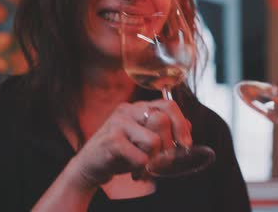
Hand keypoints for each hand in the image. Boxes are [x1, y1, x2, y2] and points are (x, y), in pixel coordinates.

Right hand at [70, 100, 191, 187]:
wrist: (88, 166)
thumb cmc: (120, 153)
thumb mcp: (143, 139)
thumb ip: (164, 130)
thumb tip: (188, 126)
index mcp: (138, 107)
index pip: (168, 105)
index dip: (181, 124)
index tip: (185, 144)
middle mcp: (128, 110)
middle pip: (162, 120)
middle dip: (167, 146)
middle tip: (159, 161)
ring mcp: (118, 122)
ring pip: (153, 141)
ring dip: (152, 160)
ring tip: (142, 167)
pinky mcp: (112, 139)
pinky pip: (140, 157)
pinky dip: (140, 168)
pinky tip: (132, 171)